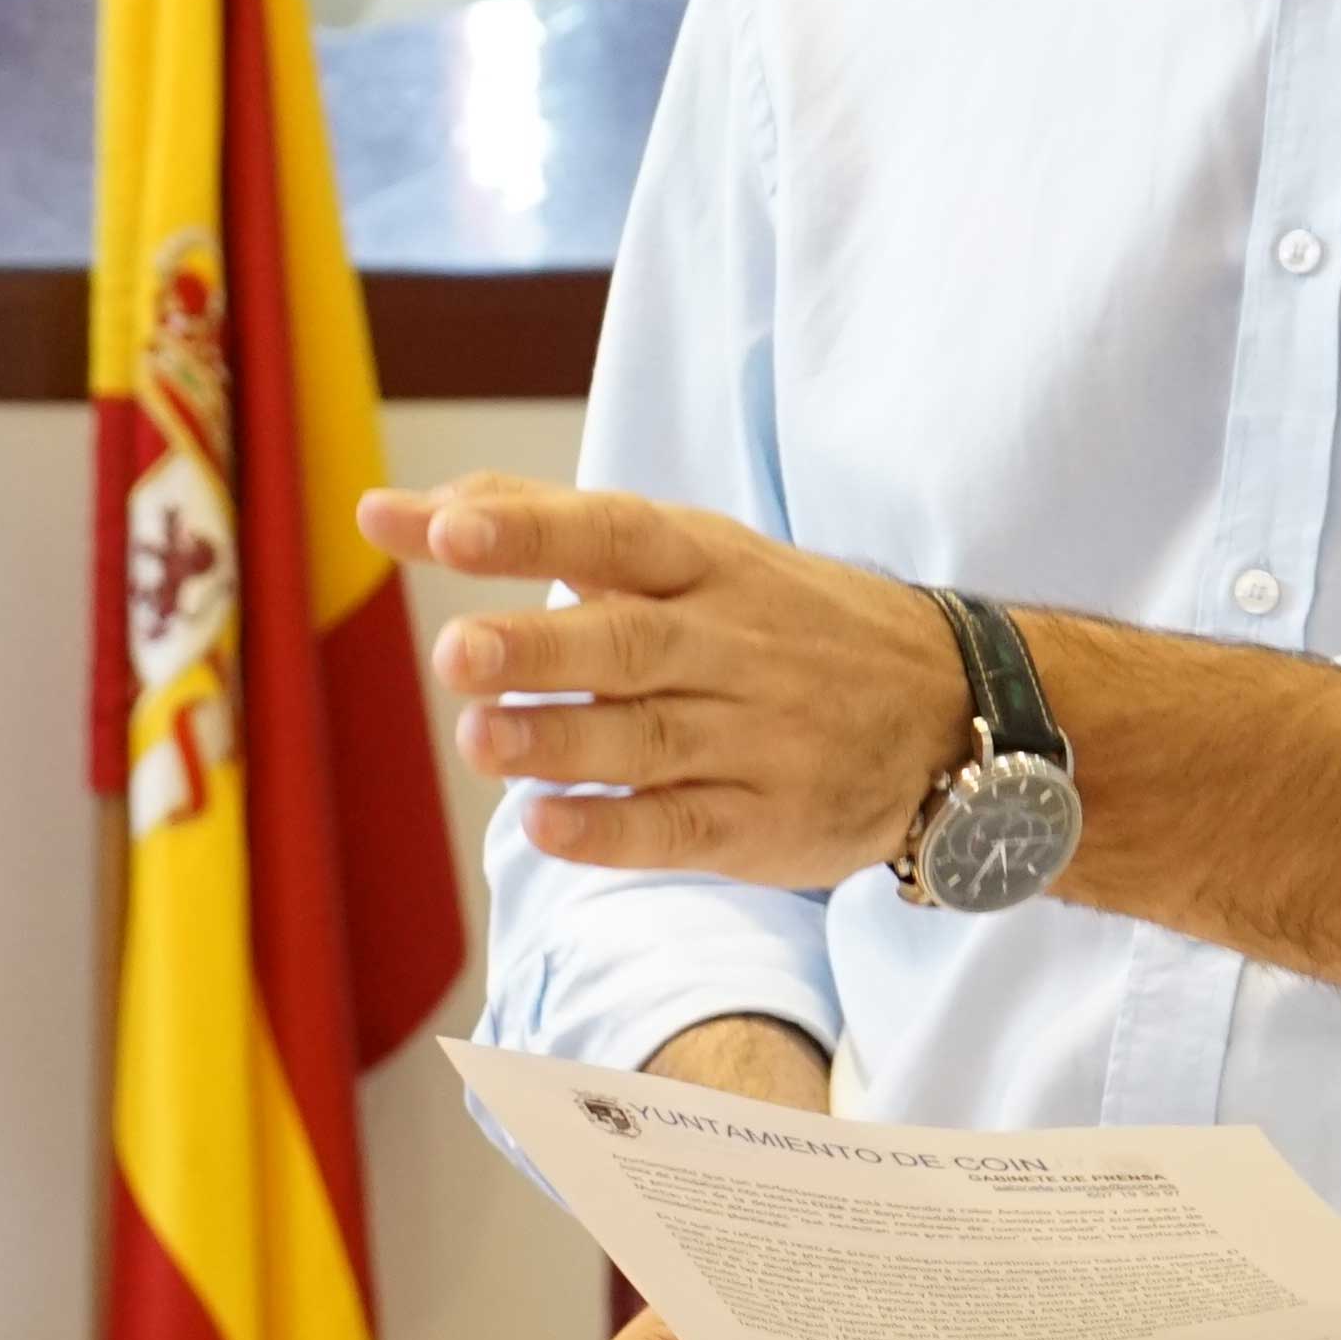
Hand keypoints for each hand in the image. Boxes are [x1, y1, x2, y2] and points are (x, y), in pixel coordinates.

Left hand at [357, 470, 962, 889]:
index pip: (611, 535)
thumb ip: (534, 524)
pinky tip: (547, 826)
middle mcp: (728, 643)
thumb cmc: (776, 618)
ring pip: (647, 738)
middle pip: (627, 642)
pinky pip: (684, 828)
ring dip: (560, 741)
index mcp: (704, 562)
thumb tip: (386, 509)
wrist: (954, 709)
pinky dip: (615, 831)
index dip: (531, 533)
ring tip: (478, 740)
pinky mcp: (763, 822)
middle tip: (454, 653)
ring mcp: (751, 736)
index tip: (448, 530)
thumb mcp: (686, 549)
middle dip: (539, 649)